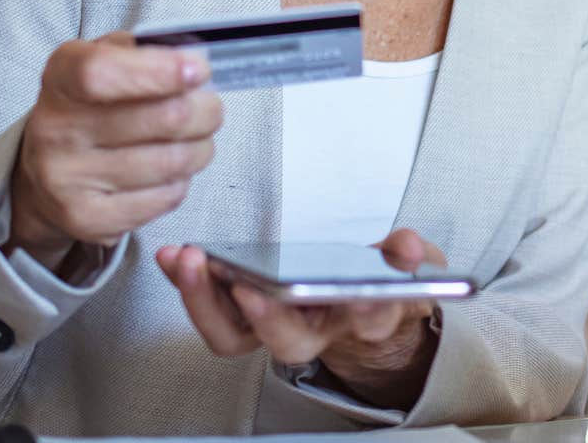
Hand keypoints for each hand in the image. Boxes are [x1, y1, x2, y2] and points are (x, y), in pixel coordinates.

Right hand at [6, 32, 222, 270]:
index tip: (198, 70)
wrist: (46, 174)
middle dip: (205, 110)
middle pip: (162, 118)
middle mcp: (55, 129)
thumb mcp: (106, 61)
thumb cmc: (92, 107)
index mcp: (59, 78)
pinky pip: (166, 197)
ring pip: (173, 161)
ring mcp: (66, 180)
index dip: (159, 71)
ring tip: (196, 139)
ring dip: (201, 147)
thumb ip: (145, 52)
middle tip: (210, 107)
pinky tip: (172, 170)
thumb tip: (193, 63)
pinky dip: (183, 180)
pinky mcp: (87, 218)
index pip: (100, 73)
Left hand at [156, 229, 446, 409]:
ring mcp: (274, 328)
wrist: (353, 306)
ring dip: (206, 300)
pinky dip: (190, 282)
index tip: (358, 292)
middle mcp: (315, 334)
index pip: (370, 320)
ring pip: (236, 335)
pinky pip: (211, 310)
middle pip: (287, 341)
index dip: (365, 309)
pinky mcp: (243, 315)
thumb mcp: (404, 266)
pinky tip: (175, 256)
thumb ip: (412, 255)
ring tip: (190, 261)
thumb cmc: (372, 284)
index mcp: (363, 320)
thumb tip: (408, 247)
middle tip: (246, 285)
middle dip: (265, 315)